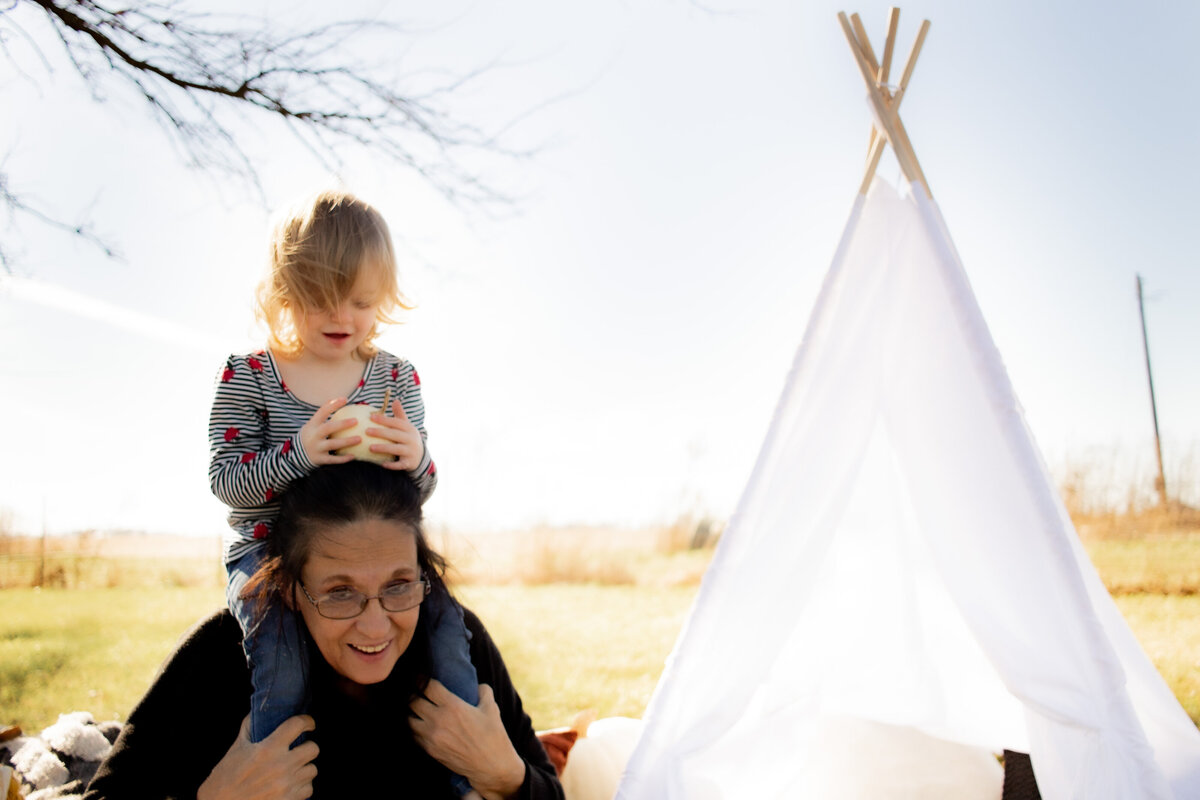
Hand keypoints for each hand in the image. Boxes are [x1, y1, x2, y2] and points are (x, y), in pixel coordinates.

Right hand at [198, 715, 317, 799]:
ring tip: (293, 768)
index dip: (306, 721)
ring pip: (312, 769)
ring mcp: (286, 785)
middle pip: (313, 748)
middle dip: (307, 746)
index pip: (297, 725)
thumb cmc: (224, 779)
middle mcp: (280, 766)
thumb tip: (258, 710)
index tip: (308, 723)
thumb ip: (249, 728)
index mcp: (267, 749)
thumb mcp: (235, 750)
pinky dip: (302, 786)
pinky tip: (291, 784)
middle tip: (299, 749)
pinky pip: (308, 789)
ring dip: (304, 767)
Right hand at [297, 398, 358, 465]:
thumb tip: (341, 398)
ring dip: (346, 441)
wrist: (297, 454)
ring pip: (332, 444)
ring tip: (360, 439)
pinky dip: (343, 458)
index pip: (322, 412)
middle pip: (328, 428)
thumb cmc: (312, 435)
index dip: (333, 405)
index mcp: (313, 425)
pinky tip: (354, 456)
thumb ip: (325, 414)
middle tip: (356, 421)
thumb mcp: (314, 423)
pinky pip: (333, 459)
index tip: (345, 399)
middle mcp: (313, 435)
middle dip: (342, 424)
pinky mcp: (319, 459)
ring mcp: (316, 448)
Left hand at [367, 399, 426, 471]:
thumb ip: (400, 415)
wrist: (421, 456)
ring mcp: (411, 451)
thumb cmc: (408, 438)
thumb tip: (395, 400)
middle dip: (381, 432)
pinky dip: (391, 465)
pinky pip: (399, 464)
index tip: (370, 417)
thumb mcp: (406, 427)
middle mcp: (411, 439)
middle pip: (395, 434)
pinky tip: (381, 464)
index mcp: (409, 429)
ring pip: (396, 449)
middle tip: (366, 431)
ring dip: (383, 448)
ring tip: (370, 448)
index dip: (384, 419)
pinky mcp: (409, 463)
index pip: (396, 422)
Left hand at [409, 681, 525, 799]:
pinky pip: (414, 735)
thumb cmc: (493, 736)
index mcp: (453, 706)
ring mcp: (432, 736)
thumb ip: (483, 692)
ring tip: (415, 708)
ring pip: (409, 720)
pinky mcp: (430, 750)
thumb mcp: (492, 709)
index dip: (421, 679)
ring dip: (410, 712)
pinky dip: (414, 728)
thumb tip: (477, 685)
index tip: (420, 677)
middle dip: (413, 694)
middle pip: (413, 701)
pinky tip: (420, 725)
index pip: (428, 686)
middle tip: (415, 691)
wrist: (491, 767)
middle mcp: (439, 720)